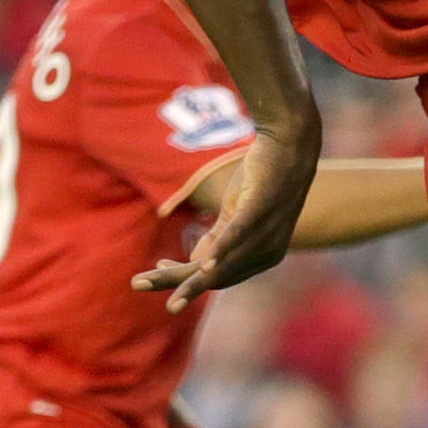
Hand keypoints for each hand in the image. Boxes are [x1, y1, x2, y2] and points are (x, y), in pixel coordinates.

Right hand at [134, 118, 317, 310]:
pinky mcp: (261, 208)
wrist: (290, 143)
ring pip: (219, 263)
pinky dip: (220, 251)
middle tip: (137, 284)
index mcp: (261, 257)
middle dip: (175, 284)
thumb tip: (196, 264)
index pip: (216, 278)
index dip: (185, 281)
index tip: (154, 273)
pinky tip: (202, 265)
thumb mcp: (235, 215)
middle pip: (214, 277)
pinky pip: (239, 234)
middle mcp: (267, 253)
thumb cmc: (263, 180)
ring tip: (149, 278)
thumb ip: (217, 241)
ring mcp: (266, 232)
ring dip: (183, 273)